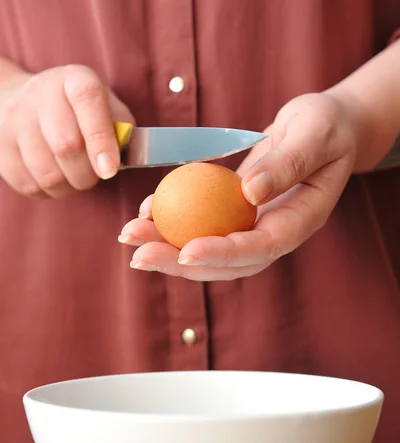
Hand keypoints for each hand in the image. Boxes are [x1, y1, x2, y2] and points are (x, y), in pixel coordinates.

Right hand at [0, 64, 133, 197]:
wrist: (24, 103)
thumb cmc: (79, 114)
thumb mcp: (107, 108)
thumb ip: (123, 130)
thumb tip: (126, 157)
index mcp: (74, 80)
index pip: (88, 101)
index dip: (100, 139)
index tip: (109, 170)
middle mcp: (40, 94)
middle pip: (66, 146)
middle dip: (88, 173)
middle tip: (95, 175)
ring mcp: (14, 120)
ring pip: (48, 174)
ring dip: (69, 186)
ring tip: (74, 176)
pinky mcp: (0, 148)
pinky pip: (30, 186)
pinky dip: (49, 191)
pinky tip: (55, 177)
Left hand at [119, 92, 357, 280]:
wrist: (324, 130)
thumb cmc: (326, 126)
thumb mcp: (315, 133)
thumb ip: (288, 163)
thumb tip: (249, 192)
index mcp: (299, 222)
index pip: (260, 248)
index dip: (223, 254)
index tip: (187, 251)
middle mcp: (274, 235)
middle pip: (226, 264)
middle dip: (179, 264)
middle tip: (138, 255)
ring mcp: (254, 228)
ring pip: (208, 251)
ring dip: (167, 248)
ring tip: (129, 236)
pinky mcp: (235, 216)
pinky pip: (203, 227)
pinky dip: (172, 223)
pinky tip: (144, 211)